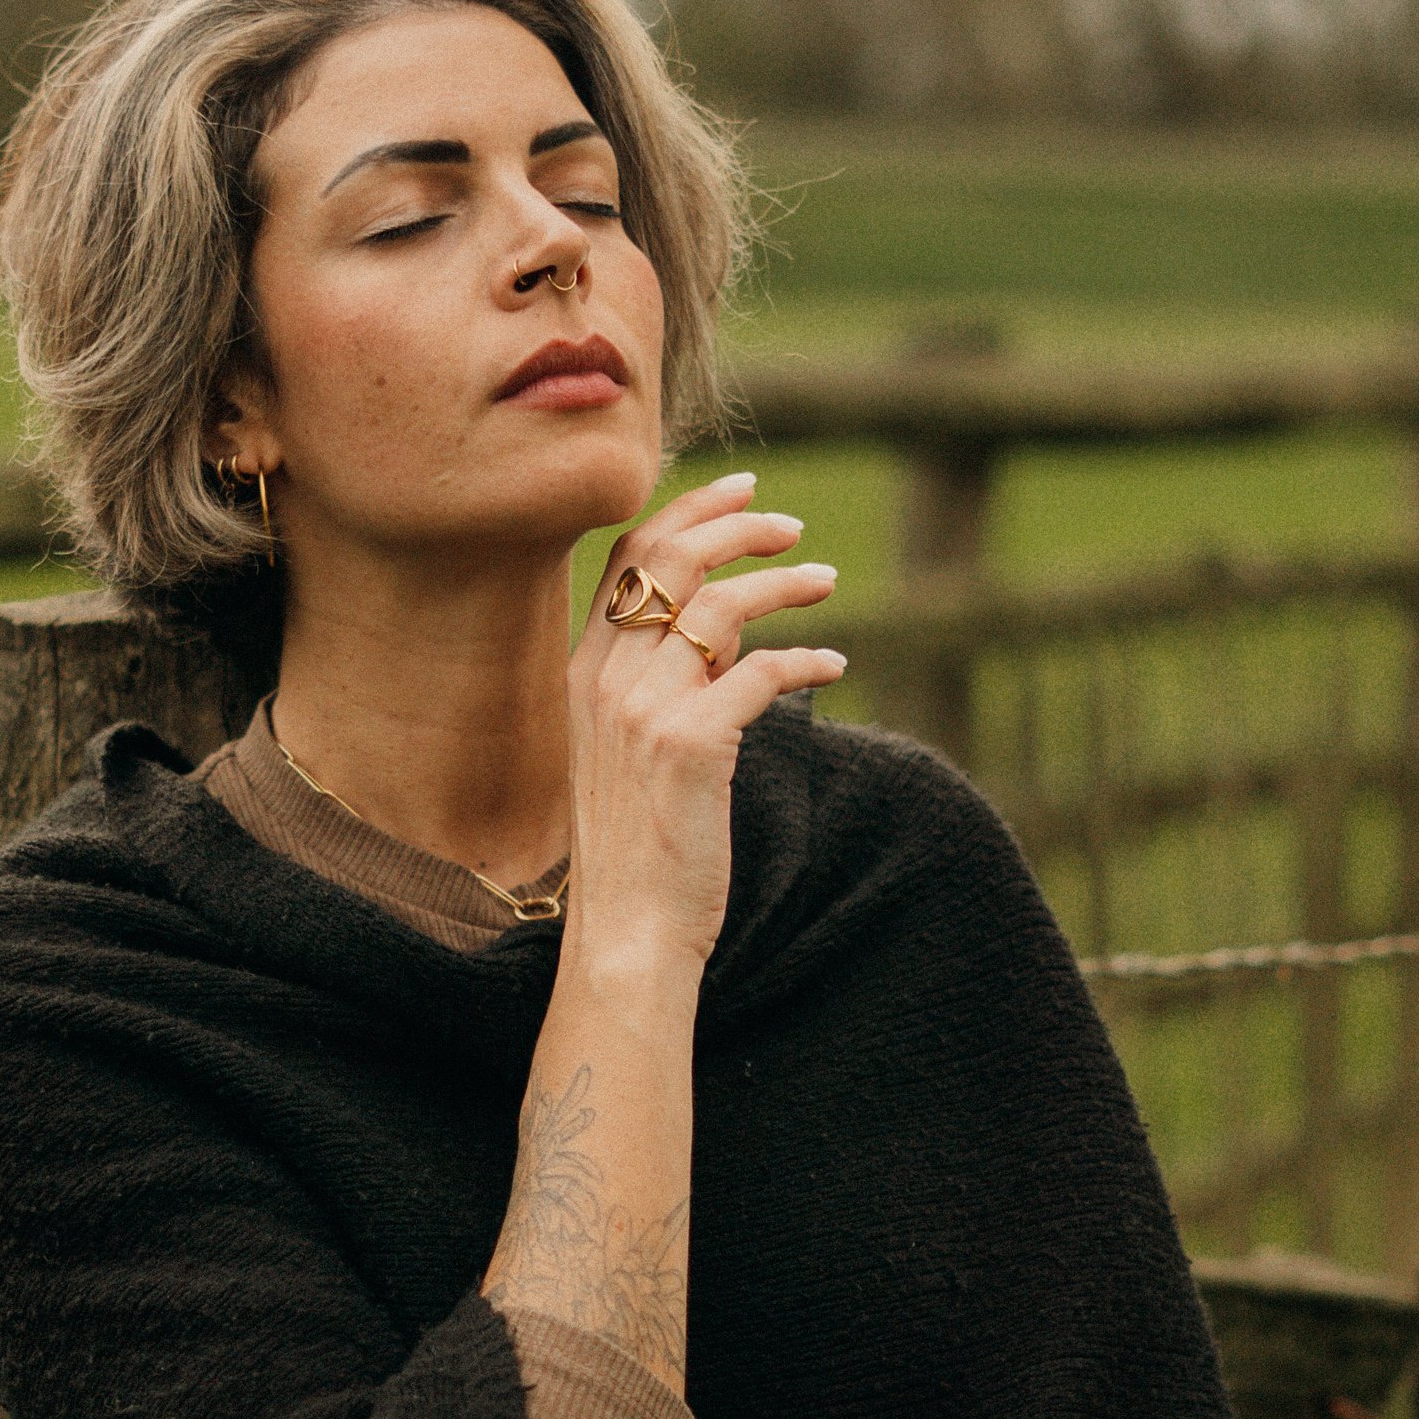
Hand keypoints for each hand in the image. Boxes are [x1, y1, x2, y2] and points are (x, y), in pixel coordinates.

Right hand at [567, 471, 842, 971]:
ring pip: (720, 604)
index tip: (745, 489)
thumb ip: (669, 680)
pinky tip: (834, 665)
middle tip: (794, 530)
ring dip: (784, 583)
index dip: (690, 511)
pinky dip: (807, 659)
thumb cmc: (640, 846)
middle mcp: (605, 680)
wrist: (627, 929)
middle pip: (672, 559)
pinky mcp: (691, 745)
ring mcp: (643, 710)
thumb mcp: (637, 748)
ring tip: (827, 584)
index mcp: (584, 672)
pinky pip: (761, 672)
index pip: (629, 557)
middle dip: (739, 527)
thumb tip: (731, 626)